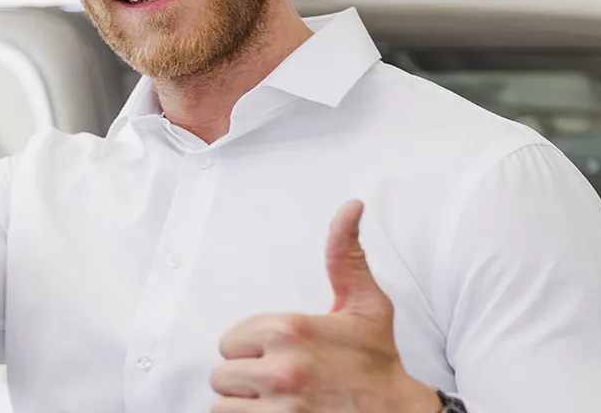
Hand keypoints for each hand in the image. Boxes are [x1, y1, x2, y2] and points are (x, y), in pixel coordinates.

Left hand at [211, 200, 442, 412]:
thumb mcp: (366, 305)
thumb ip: (345, 255)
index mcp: (291, 331)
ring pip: (224, 403)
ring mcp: (278, 407)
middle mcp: (281, 369)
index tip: (281, 354)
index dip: (252, 349)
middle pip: (223, 374)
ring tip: (278, 400)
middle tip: (281, 380)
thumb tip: (350, 207)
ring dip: (246, 404)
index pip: (230, 341)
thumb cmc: (377, 363)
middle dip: (247, 377)